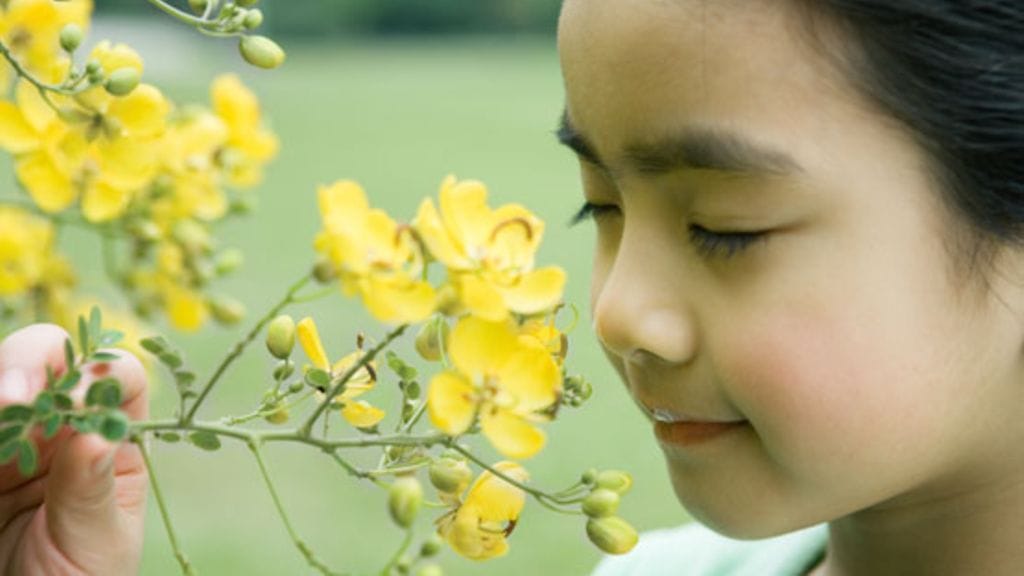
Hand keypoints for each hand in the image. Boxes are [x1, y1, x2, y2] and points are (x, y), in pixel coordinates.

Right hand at [0, 324, 147, 575]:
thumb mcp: (95, 542)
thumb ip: (91, 490)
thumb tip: (95, 434)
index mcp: (111, 440)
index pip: (118, 377)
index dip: (100, 371)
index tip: (75, 399)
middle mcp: (60, 427)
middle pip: (50, 356)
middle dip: (30, 362)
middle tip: (11, 399)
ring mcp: (10, 438)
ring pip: (1, 379)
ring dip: (0, 386)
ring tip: (1, 412)